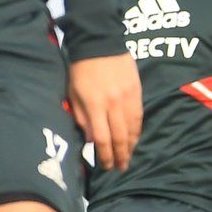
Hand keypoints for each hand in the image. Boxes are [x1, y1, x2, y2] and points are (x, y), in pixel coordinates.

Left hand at [68, 52, 140, 170]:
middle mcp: (113, 103)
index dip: (105, 155)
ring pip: (132, 128)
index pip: (101, 137)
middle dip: (120, 155)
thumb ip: (81, 116)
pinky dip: (137, 131)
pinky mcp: (137, 91)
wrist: (100, 42)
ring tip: (128, 157)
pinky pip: (139, 117)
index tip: (106, 166)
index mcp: (94, 104)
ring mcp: (128, 97)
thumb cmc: (80, 69)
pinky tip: (135, 139)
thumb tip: (91, 139)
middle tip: (120, 168)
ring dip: (131, 146)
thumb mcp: (73, 93)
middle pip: (119, 136)